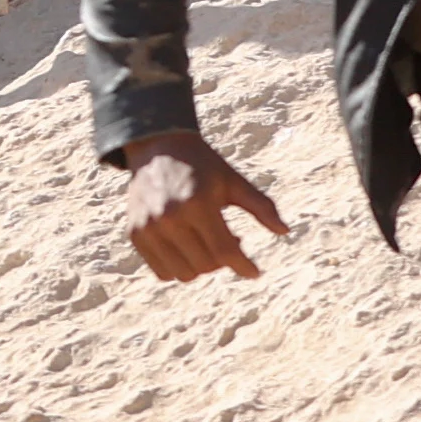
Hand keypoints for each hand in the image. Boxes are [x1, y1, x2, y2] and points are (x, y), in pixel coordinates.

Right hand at [120, 129, 286, 281]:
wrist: (157, 147)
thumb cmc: (202, 164)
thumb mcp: (233, 181)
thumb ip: (260, 206)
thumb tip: (285, 231)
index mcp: (198, 202)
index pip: (225, 250)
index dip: (244, 266)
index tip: (255, 272)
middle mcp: (170, 217)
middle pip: (207, 265)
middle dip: (224, 260)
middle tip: (231, 240)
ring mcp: (149, 228)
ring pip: (185, 273)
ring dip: (202, 266)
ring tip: (208, 243)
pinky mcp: (135, 234)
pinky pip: (163, 271)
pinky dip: (179, 266)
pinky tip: (188, 248)